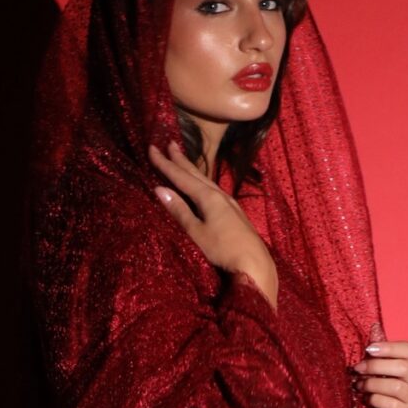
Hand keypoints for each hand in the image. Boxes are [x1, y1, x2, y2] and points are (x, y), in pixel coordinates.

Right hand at [148, 140, 279, 309]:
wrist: (255, 263)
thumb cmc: (222, 250)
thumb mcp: (196, 232)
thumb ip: (179, 210)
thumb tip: (159, 189)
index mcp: (208, 197)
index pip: (181, 176)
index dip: (165, 163)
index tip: (152, 148)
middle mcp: (219, 195)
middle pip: (195, 173)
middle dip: (181, 159)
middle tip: (169, 143)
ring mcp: (229, 203)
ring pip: (206, 180)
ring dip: (192, 169)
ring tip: (182, 160)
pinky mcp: (234, 213)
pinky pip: (213, 189)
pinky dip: (202, 182)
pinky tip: (203, 185)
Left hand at [357, 329, 407, 407]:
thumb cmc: (377, 387)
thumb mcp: (376, 367)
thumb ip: (376, 351)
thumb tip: (373, 326)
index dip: (389, 348)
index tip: (368, 349)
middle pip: (403, 367)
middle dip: (376, 367)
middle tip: (357, 369)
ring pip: (397, 386)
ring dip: (373, 384)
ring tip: (359, 386)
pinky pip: (394, 406)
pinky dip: (377, 400)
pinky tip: (367, 399)